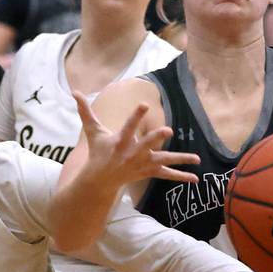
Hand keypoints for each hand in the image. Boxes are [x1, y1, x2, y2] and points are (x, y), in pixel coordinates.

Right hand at [73, 90, 199, 191]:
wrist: (101, 179)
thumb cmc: (98, 152)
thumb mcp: (93, 131)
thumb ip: (86, 111)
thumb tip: (75, 92)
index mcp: (121, 141)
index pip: (129, 125)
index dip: (136, 115)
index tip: (144, 103)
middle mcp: (133, 152)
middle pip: (147, 144)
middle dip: (156, 137)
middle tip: (168, 130)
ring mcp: (142, 163)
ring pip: (163, 160)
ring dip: (180, 159)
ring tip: (197, 158)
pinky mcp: (148, 171)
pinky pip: (167, 174)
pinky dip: (181, 176)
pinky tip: (195, 178)